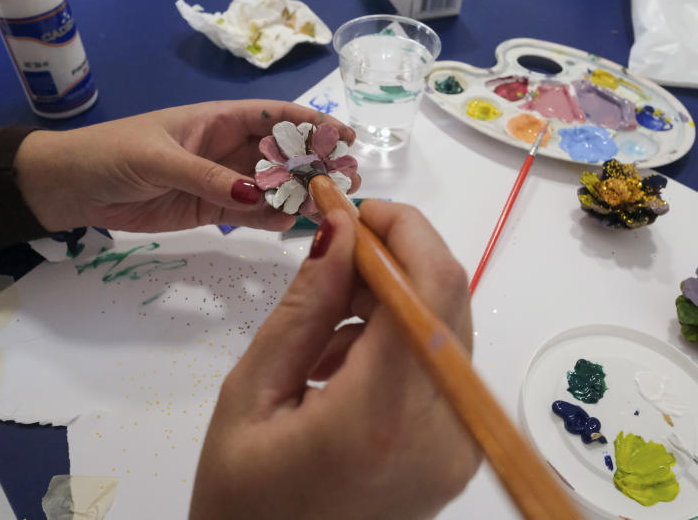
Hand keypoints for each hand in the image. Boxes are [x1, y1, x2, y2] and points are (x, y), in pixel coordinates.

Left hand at [13, 100, 357, 232]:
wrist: (73, 188)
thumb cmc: (112, 154)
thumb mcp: (159, 159)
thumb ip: (208, 177)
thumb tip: (257, 194)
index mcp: (217, 120)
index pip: (273, 117)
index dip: (310, 123)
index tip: (344, 135)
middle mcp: (227, 148)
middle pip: (281, 155)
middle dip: (315, 165)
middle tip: (347, 184)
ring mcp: (222, 181)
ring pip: (271, 187)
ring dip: (299, 197)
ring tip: (329, 210)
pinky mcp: (211, 210)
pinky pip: (250, 214)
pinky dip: (272, 220)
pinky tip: (291, 227)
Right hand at [190, 201, 480, 519]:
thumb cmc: (240, 503)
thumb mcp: (252, 395)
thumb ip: (305, 306)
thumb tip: (342, 228)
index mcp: (383, 414)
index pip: (428, 285)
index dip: (399, 228)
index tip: (349, 208)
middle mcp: (442, 429)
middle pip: (448, 299)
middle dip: (395, 257)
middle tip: (332, 255)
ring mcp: (457, 448)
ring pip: (446, 328)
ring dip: (394, 301)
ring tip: (321, 329)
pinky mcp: (455, 456)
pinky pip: (441, 368)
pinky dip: (399, 343)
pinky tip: (341, 364)